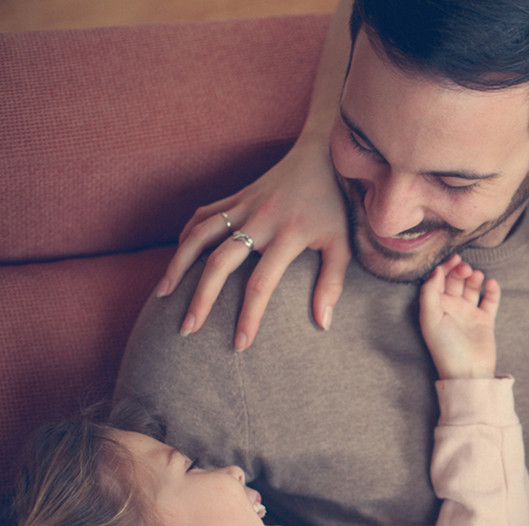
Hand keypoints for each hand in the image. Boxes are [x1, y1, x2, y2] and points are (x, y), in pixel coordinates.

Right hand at [158, 137, 350, 350]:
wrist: (324, 156)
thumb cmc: (336, 207)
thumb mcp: (342, 244)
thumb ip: (332, 283)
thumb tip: (323, 324)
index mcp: (288, 235)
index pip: (261, 284)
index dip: (249, 317)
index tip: (239, 344)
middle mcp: (260, 220)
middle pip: (220, 263)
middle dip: (201, 298)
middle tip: (188, 328)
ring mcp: (243, 205)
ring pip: (199, 235)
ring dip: (178, 264)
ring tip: (163, 294)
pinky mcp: (235, 196)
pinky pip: (203, 215)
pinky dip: (186, 235)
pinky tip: (178, 258)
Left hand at [419, 255, 499, 379]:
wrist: (468, 371)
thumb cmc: (445, 348)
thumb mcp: (430, 319)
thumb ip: (429, 293)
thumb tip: (436, 271)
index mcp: (435, 307)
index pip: (438, 281)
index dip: (444, 267)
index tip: (453, 259)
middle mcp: (452, 308)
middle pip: (455, 281)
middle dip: (460, 271)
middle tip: (466, 268)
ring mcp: (469, 313)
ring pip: (472, 288)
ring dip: (474, 278)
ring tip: (477, 276)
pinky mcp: (485, 320)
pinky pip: (490, 300)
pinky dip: (492, 290)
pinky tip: (491, 284)